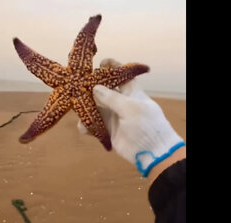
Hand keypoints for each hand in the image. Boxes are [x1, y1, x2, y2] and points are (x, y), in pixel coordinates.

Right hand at [78, 59, 184, 176]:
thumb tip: (94, 88)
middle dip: (90, 88)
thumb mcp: (130, 108)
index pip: (121, 75)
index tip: (99, 63)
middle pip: (103, 91)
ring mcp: (113, 116)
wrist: (152, 152)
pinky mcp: (108, 131)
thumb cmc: (146, 125)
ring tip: (78, 109)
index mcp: (130, 92)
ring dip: (86, 109)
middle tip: (78, 87)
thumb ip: (111, 98)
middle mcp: (120, 102)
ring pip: (95, 108)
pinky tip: (84, 128)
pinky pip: (93, 126)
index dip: (112, 67)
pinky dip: (87, 126)